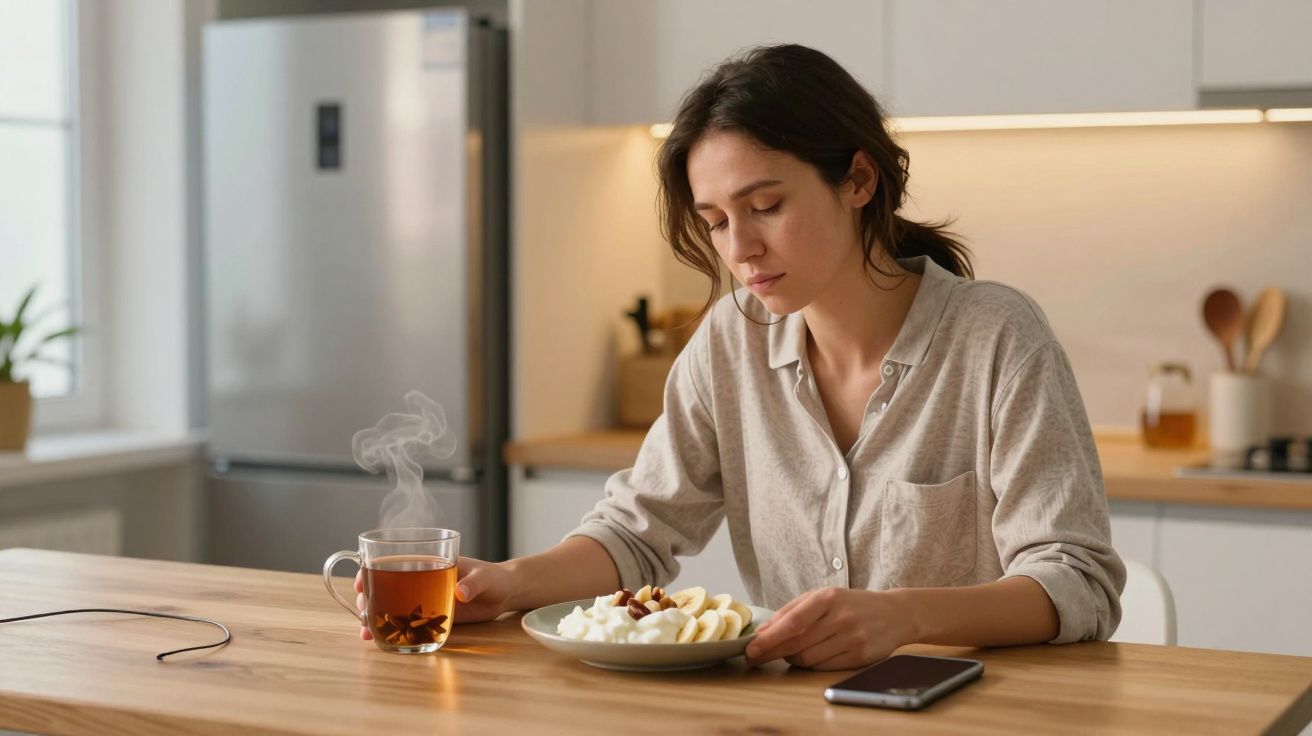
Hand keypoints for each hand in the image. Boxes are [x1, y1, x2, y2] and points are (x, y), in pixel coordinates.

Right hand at [354, 556, 517, 640]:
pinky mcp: (431, 618)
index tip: (361, 580)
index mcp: (430, 562)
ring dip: (376, 616)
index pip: (394, 561)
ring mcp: (424, 601)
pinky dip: (393, 632)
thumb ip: (473, 584)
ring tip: (366, 630)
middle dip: (369, 596)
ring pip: (392, 607)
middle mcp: (421, 581)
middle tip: (362, 609)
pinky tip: (381, 640)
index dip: (373, 569)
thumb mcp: (485, 578)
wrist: (505, 595)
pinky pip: (407, 625)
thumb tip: (460, 592)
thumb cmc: (495, 577)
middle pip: (386, 586)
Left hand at [743, 587, 913, 669]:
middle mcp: (842, 618)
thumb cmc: (851, 603)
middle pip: (797, 644)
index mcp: (829, 598)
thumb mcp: (823, 596)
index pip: (793, 622)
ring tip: (791, 651)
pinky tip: (810, 655)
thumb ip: (792, 610)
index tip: (751, 649)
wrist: (894, 614)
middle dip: (772, 652)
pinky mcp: (860, 658)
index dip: (769, 638)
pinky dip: (810, 664)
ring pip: (808, 659)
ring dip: (792, 658)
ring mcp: (853, 639)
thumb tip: (764, 632)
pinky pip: (823, 667)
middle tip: (755, 657)